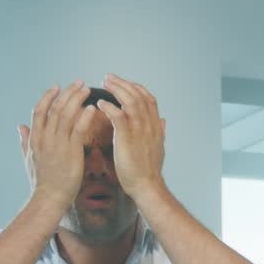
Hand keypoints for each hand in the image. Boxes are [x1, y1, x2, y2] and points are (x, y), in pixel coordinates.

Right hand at [17, 81, 96, 210]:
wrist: (49, 198)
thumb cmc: (41, 181)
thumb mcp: (28, 158)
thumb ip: (24, 141)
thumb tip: (19, 127)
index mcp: (35, 139)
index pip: (39, 111)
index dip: (47, 96)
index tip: (57, 86)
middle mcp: (45, 138)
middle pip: (55, 108)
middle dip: (67, 93)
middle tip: (79, 82)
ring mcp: (57, 144)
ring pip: (67, 114)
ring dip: (77, 99)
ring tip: (87, 90)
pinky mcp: (71, 152)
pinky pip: (79, 129)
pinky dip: (85, 116)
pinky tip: (92, 108)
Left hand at [96, 73, 166, 202]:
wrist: (146, 185)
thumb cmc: (148, 170)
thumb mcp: (158, 147)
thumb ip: (160, 132)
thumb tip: (163, 121)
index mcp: (155, 125)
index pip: (148, 98)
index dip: (136, 87)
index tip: (123, 82)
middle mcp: (149, 124)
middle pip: (138, 95)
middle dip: (122, 83)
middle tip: (108, 77)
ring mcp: (139, 131)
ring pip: (130, 101)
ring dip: (116, 89)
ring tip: (104, 83)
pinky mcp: (127, 138)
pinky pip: (118, 116)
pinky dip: (109, 107)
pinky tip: (100, 104)